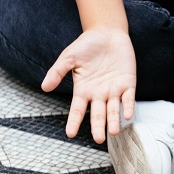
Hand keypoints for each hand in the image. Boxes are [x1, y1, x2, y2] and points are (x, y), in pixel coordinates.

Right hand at [42, 26, 136, 142]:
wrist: (107, 33)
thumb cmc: (86, 45)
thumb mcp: (68, 57)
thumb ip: (57, 72)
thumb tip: (44, 87)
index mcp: (83, 89)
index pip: (77, 109)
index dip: (74, 121)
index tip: (70, 134)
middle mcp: (99, 94)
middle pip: (98, 114)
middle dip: (98, 126)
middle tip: (99, 139)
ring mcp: (114, 90)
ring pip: (114, 109)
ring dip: (114, 120)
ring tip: (114, 132)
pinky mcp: (128, 84)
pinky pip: (128, 98)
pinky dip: (128, 106)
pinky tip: (127, 115)